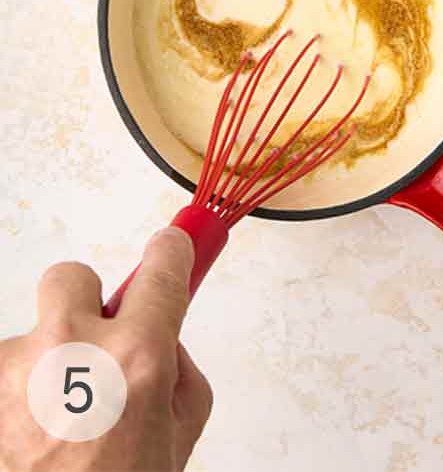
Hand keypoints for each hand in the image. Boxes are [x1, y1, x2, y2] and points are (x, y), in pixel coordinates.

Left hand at [0, 228, 212, 471]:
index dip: (171, 252)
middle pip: (72, 276)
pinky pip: (3, 376)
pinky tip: (25, 439)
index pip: (161, 266)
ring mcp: (13, 369)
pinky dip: (13, 400)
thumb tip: (166, 347)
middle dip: (84, 303)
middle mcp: (70, 349)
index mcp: (135, 356)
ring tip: (53, 428)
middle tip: (92, 346)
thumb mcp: (178, 440)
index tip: (174, 246)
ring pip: (32, 341)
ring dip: (42, 370)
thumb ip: (180, 379)